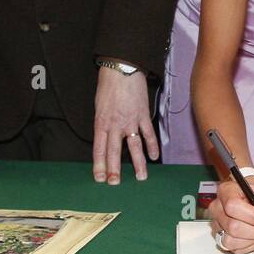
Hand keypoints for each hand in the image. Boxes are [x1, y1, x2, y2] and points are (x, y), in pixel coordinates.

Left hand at [92, 63, 157, 183]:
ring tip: (141, 177)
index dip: (99, 165)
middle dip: (115, 169)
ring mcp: (131, 121)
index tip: (99, 178)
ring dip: (138, 163)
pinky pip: (148, 134)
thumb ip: (102, 124)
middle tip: (115, 183)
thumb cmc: (107, 86)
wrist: (122, 70)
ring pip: (134, 146)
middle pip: (114, 151)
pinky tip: (154, 156)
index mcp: (101, 123)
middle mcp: (116, 125)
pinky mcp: (143, 115)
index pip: (99, 149)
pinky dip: (152, 146)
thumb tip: (105, 138)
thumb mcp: (98, 107)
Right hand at [207, 175, 253, 253]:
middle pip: (233, 226)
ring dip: (252, 239)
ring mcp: (217, 224)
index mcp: (226, 190)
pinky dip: (249, 245)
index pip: (233, 206)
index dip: (253, 216)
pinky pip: (234, 249)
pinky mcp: (221, 238)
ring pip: (232, 240)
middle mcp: (217, 208)